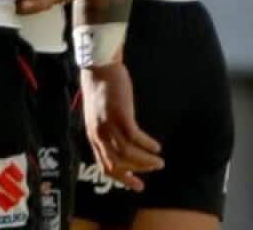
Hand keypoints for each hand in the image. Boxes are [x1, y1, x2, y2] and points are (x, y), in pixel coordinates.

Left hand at [80, 62, 163, 191]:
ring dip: (145, 161)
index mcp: (92, 134)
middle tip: (149, 177)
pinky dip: (147, 145)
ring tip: (159, 162)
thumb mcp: (99, 114)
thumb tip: (121, 144)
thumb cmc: (101, 88)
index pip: (104, 164)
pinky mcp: (120, 114)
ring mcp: (108, 124)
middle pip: (114, 164)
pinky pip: (135, 138)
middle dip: (133, 175)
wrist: (98, 66)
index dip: (121, 177)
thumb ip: (107, 129)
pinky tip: (156, 146)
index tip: (137, 185)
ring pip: (128, 154)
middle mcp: (98, 132)